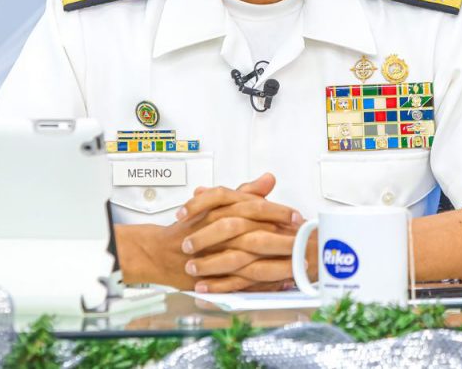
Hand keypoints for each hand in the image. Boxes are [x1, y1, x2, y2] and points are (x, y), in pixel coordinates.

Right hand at [113, 173, 299, 288]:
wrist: (159, 251)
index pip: (253, 206)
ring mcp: (212, 253)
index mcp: (220, 208)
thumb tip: (269, 178)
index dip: (278, 211)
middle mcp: (215, 228)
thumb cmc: (192, 226)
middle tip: (302, 239)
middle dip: (280, 235)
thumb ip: (246, 192)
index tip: (298, 216)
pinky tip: (278, 282)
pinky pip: (239, 279)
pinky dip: (259, 282)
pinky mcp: (210, 275)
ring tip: (296, 262)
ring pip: (246, 255)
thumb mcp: (218, 203)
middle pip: (252, 229)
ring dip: (274, 259)